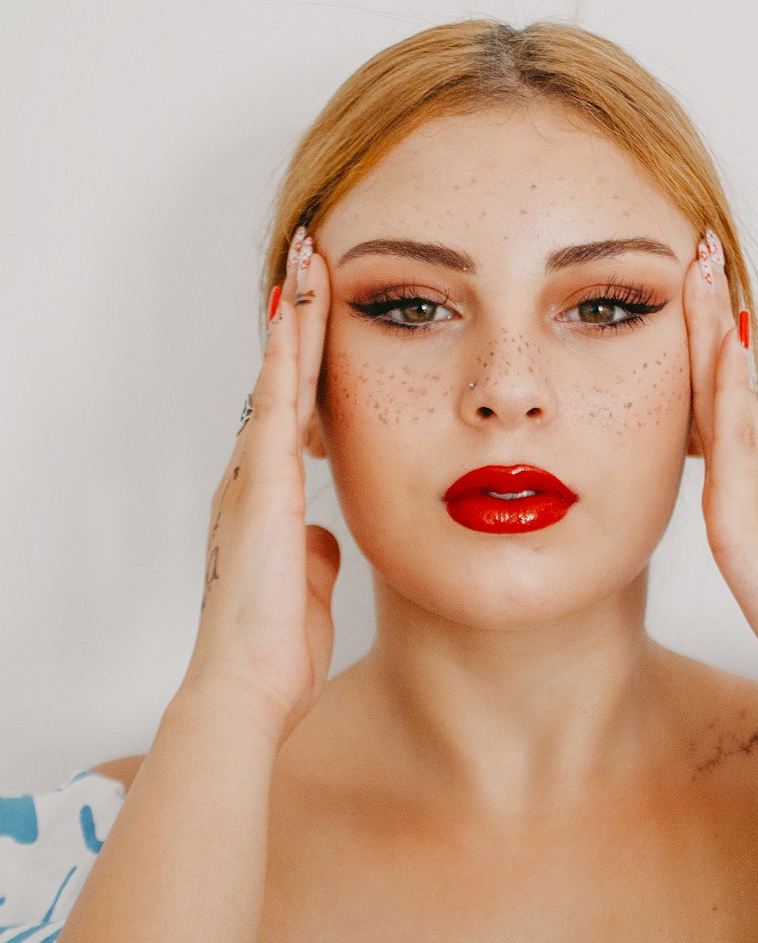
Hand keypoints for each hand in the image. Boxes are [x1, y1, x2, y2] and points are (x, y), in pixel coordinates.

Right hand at [182, 227, 340, 748]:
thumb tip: (326, 535)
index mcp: (269, 501)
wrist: (246, 687)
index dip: (306, 360)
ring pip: (279, 376)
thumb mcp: (307, 587)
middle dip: (299, 317)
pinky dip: (286, 353)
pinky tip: (297, 308)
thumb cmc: (273, 650)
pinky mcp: (262, 486)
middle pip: (283, 378)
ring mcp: (254, 477)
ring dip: (296, 316)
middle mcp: (255, 478)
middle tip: (311, 256)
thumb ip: (314, 552)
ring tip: (309, 256)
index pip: (294, 411)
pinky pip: (276, 403)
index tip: (319, 312)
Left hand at [682, 228, 757, 721]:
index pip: (722, 394)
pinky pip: (735, 438)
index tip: (693, 287)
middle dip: (711, 308)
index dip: (708, 339)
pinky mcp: (747, 517)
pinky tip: (723, 341)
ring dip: (716, 322)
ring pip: (730, 389)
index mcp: (757, 482)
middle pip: (728, 373)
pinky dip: (729, 385)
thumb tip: (732, 507)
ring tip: (703, 264)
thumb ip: (747, 525)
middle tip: (698, 246)